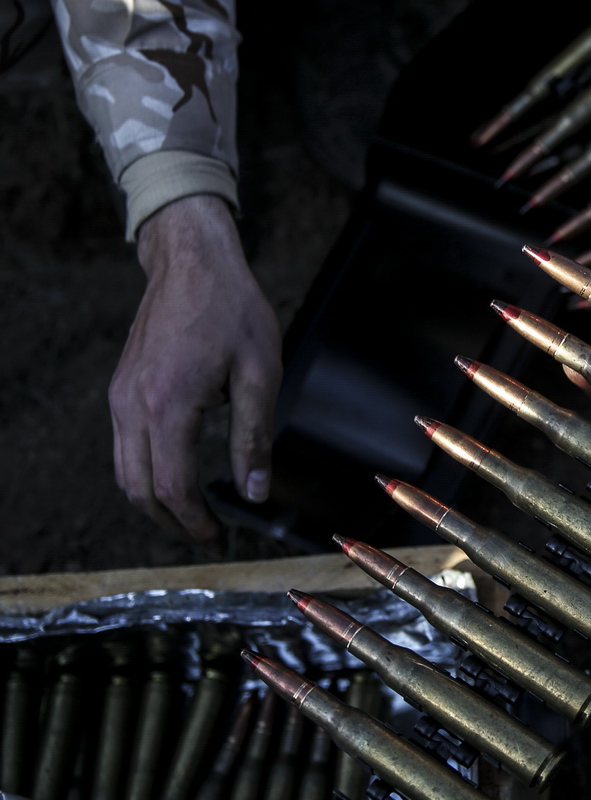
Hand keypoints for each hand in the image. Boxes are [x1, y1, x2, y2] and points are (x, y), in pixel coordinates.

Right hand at [110, 196, 281, 543]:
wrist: (192, 262)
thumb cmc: (233, 311)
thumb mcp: (261, 373)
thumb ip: (255, 437)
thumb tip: (255, 492)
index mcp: (168, 404)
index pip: (172, 487)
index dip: (195, 521)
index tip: (220, 536)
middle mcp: (133, 405)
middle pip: (139, 489)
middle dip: (171, 522)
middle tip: (207, 534)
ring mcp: (121, 397)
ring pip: (125, 472)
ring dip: (155, 502)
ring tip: (193, 514)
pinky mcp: (121, 388)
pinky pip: (125, 446)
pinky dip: (146, 473)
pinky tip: (177, 475)